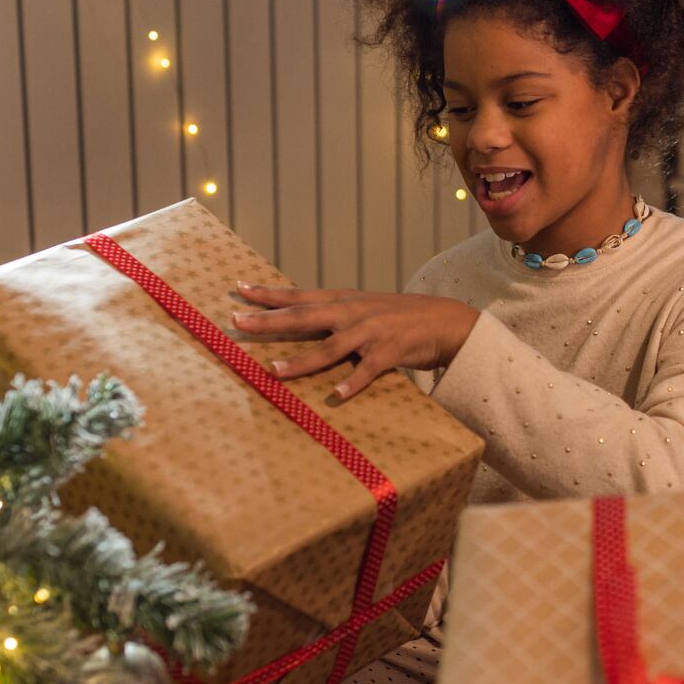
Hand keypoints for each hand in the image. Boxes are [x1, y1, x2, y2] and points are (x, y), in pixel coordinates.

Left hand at [230, 283, 478, 402]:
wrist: (445, 320)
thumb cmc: (399, 316)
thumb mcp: (364, 308)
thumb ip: (335, 315)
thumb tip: (300, 320)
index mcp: (344, 300)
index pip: (299, 296)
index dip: (269, 293)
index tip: (239, 289)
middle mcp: (353, 312)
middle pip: (304, 316)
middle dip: (269, 321)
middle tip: (238, 323)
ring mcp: (371, 331)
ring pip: (330, 348)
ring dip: (301, 360)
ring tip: (274, 370)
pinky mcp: (390, 351)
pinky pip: (368, 370)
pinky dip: (352, 383)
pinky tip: (337, 395)